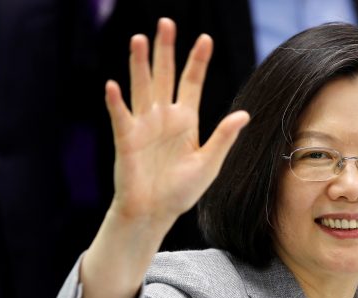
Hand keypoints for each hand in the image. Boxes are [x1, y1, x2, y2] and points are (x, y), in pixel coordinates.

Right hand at [105, 18, 249, 228]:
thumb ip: (223, 137)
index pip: (191, 82)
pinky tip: (113, 85)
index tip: (205, 38)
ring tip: (138, 39)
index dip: (197, 61)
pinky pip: (121, 117)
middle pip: (164, 76)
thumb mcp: (209, 163)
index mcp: (185, 120)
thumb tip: (244, 114)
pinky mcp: (127, 140)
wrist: (155, 213)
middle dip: (165, 50)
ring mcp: (143, 125)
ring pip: (142, 88)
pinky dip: (116, 102)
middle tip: (165, 22)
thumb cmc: (181, 191)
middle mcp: (163, 117)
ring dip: (139, 65)